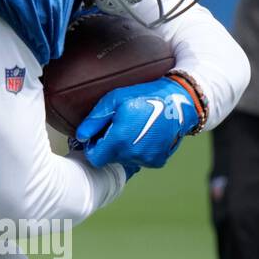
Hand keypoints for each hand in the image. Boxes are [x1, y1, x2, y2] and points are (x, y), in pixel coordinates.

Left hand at [75, 76, 198, 171]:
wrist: (178, 102)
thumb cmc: (143, 97)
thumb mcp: (114, 100)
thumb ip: (94, 120)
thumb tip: (80, 137)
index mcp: (119, 140)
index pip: (95, 158)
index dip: (93, 147)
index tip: (98, 136)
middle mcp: (132, 154)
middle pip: (109, 158)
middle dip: (108, 146)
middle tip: (117, 127)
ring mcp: (146, 159)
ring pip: (124, 160)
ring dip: (124, 148)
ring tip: (133, 129)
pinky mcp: (157, 161)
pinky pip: (140, 160)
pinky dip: (139, 151)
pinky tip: (144, 136)